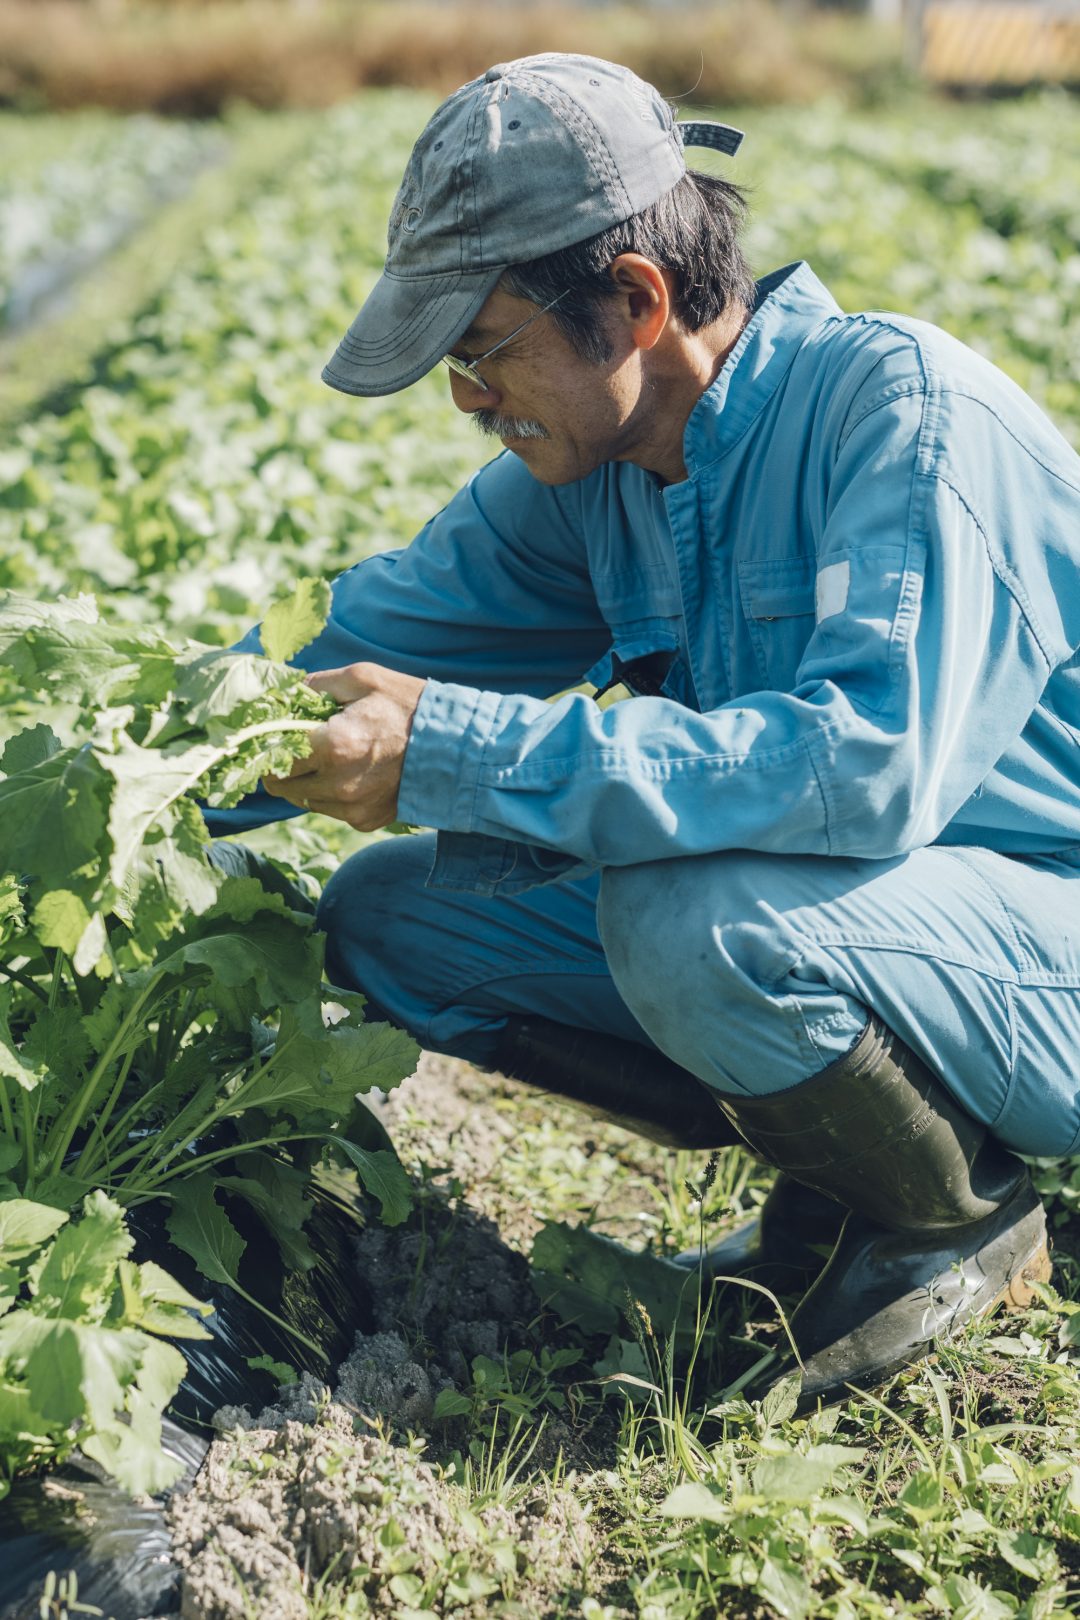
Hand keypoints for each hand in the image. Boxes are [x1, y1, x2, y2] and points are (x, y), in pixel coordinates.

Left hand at [263, 662, 425, 830]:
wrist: (459, 748)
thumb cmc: (411, 707)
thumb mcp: (365, 678)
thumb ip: (317, 683)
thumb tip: (284, 691)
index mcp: (333, 745)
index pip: (273, 757)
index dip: (266, 746)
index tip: (270, 736)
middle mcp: (337, 784)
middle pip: (281, 785)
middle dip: (282, 766)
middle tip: (296, 748)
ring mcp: (352, 807)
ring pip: (305, 799)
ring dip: (308, 781)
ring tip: (331, 758)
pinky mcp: (366, 822)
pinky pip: (332, 810)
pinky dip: (333, 795)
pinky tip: (354, 774)